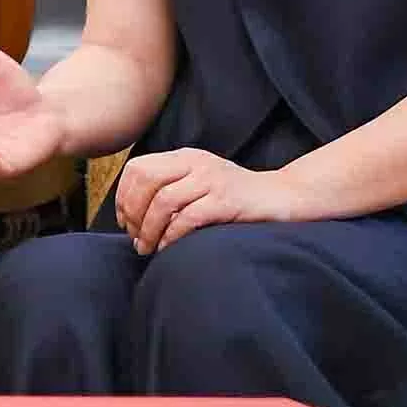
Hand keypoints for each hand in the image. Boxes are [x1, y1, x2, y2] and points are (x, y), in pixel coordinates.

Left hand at [111, 147, 304, 252]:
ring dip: (149, 229)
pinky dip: (171, 235)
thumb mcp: (200, 183)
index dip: (124, 196)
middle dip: (133, 213)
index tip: (123, 222)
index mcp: (185, 157)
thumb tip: (133, 216)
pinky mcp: (228, 200)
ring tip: (146, 249)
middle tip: (134, 239)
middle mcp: (196, 163)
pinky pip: (189, 217)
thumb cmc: (237, 197)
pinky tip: (167, 249)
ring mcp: (213, 180)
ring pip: (164, 201)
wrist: (283, 197)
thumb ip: (172, 189)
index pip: (139, 168)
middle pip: (147, 181)